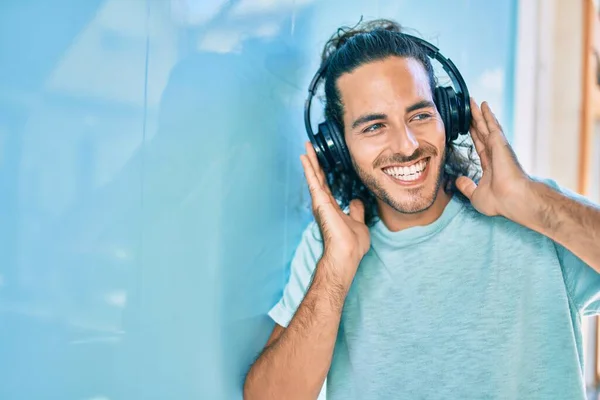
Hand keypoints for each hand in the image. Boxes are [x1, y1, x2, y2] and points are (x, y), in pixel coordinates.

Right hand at [300, 142, 369, 275]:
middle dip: (314, 162)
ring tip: (307, 147)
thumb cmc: (352, 244)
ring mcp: (320, 203)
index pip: (326, 185)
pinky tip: (305, 157)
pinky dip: (309, 169)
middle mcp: (323, 204)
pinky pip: (314, 181)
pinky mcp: (320, 202)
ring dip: (310, 161)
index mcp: (332, 207)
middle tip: (310, 146)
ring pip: (314, 177)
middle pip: (318, 178)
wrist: (347, 254)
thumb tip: (356, 200)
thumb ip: (356, 210)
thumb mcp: (358, 222)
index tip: (320, 160)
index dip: (323, 172)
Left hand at [455, 99, 531, 217]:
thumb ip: (466, 186)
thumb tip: (458, 180)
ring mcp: (498, 147)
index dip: (474, 135)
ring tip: (472, 101)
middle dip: (475, 120)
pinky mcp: (500, 143)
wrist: (514, 199)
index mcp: (491, 166)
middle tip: (469, 108)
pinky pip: (491, 125)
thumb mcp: (476, 195)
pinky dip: (486, 114)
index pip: (480, 146)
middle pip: (482, 132)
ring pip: (486, 126)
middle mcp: (496, 154)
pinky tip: (482, 104)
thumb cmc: (500, 201)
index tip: (468, 127)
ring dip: (479, 113)